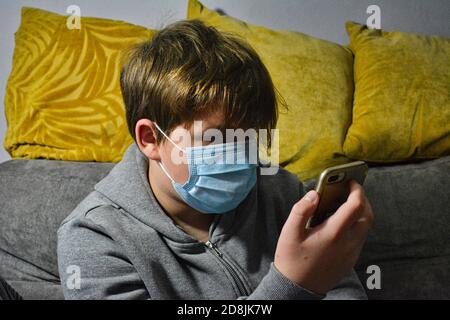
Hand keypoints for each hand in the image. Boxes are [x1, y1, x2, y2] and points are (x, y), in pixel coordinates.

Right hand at [274, 180, 373, 294]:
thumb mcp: (289, 232)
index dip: (356, 190)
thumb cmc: (291, 259)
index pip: (356, 206)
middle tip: (350, 190)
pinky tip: (340, 223)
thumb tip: (314, 194)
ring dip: (360, 212)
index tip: (351, 181)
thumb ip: (301, 210)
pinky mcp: (351, 260)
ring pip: (366, 227)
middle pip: (368, 215)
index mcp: (333, 234)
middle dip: (362, 199)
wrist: (297, 289)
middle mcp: (348, 243)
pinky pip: (360, 237)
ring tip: (345, 203)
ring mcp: (352, 253)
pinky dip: (356, 225)